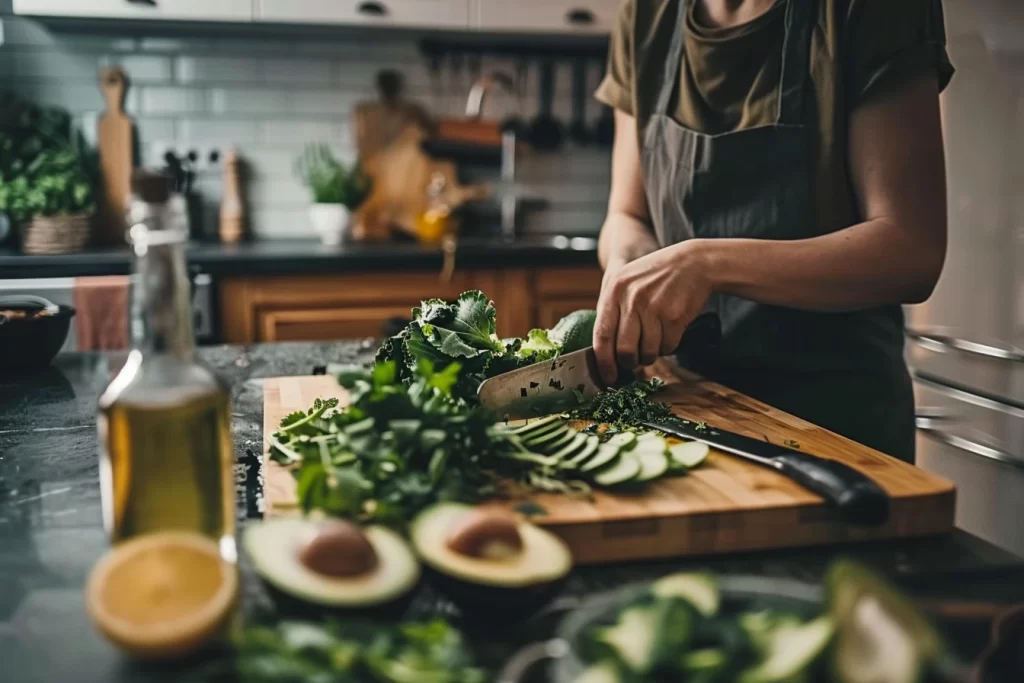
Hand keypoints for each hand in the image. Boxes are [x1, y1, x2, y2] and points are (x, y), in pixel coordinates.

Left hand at [593, 240, 713, 384]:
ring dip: (650, 356)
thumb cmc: (657, 275)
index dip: (604, 362)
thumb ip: (612, 308)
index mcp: (614, 290)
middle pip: (624, 351)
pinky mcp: (674, 317)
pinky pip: (667, 347)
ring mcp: (653, 308)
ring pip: (647, 353)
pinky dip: (667, 347)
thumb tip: (603, 347)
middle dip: (629, 363)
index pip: (602, 336)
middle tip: (634, 362)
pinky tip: (669, 332)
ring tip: (654, 342)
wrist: (693, 262)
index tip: (607, 376)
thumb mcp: (627, 281)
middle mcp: (631, 299)